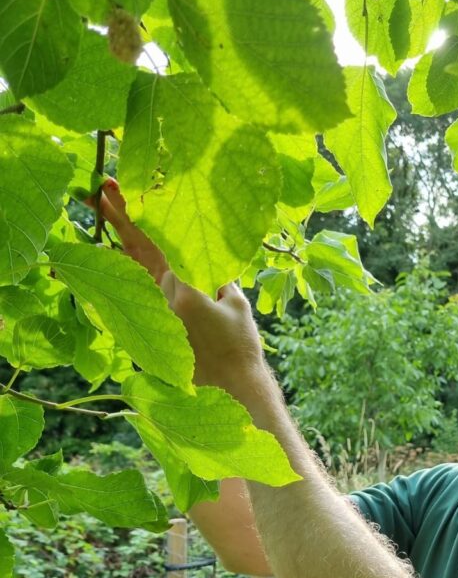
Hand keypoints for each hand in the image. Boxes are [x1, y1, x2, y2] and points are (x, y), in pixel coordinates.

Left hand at [87, 179, 264, 396]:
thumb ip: (218, 272)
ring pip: (136, 275)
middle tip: (97, 192)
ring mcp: (153, 316)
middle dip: (116, 219)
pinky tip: (118, 260)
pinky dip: (129, 277)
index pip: (153, 240)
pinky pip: (138, 297)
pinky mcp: (148, 333)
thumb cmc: (239, 346)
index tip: (113, 188)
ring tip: (106, 221)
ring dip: (123, 247)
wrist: (230, 389)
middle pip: (135, 251)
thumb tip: (208, 252)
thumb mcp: (235, 302)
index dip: (132, 212)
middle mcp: (161, 299)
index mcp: (183, 286)